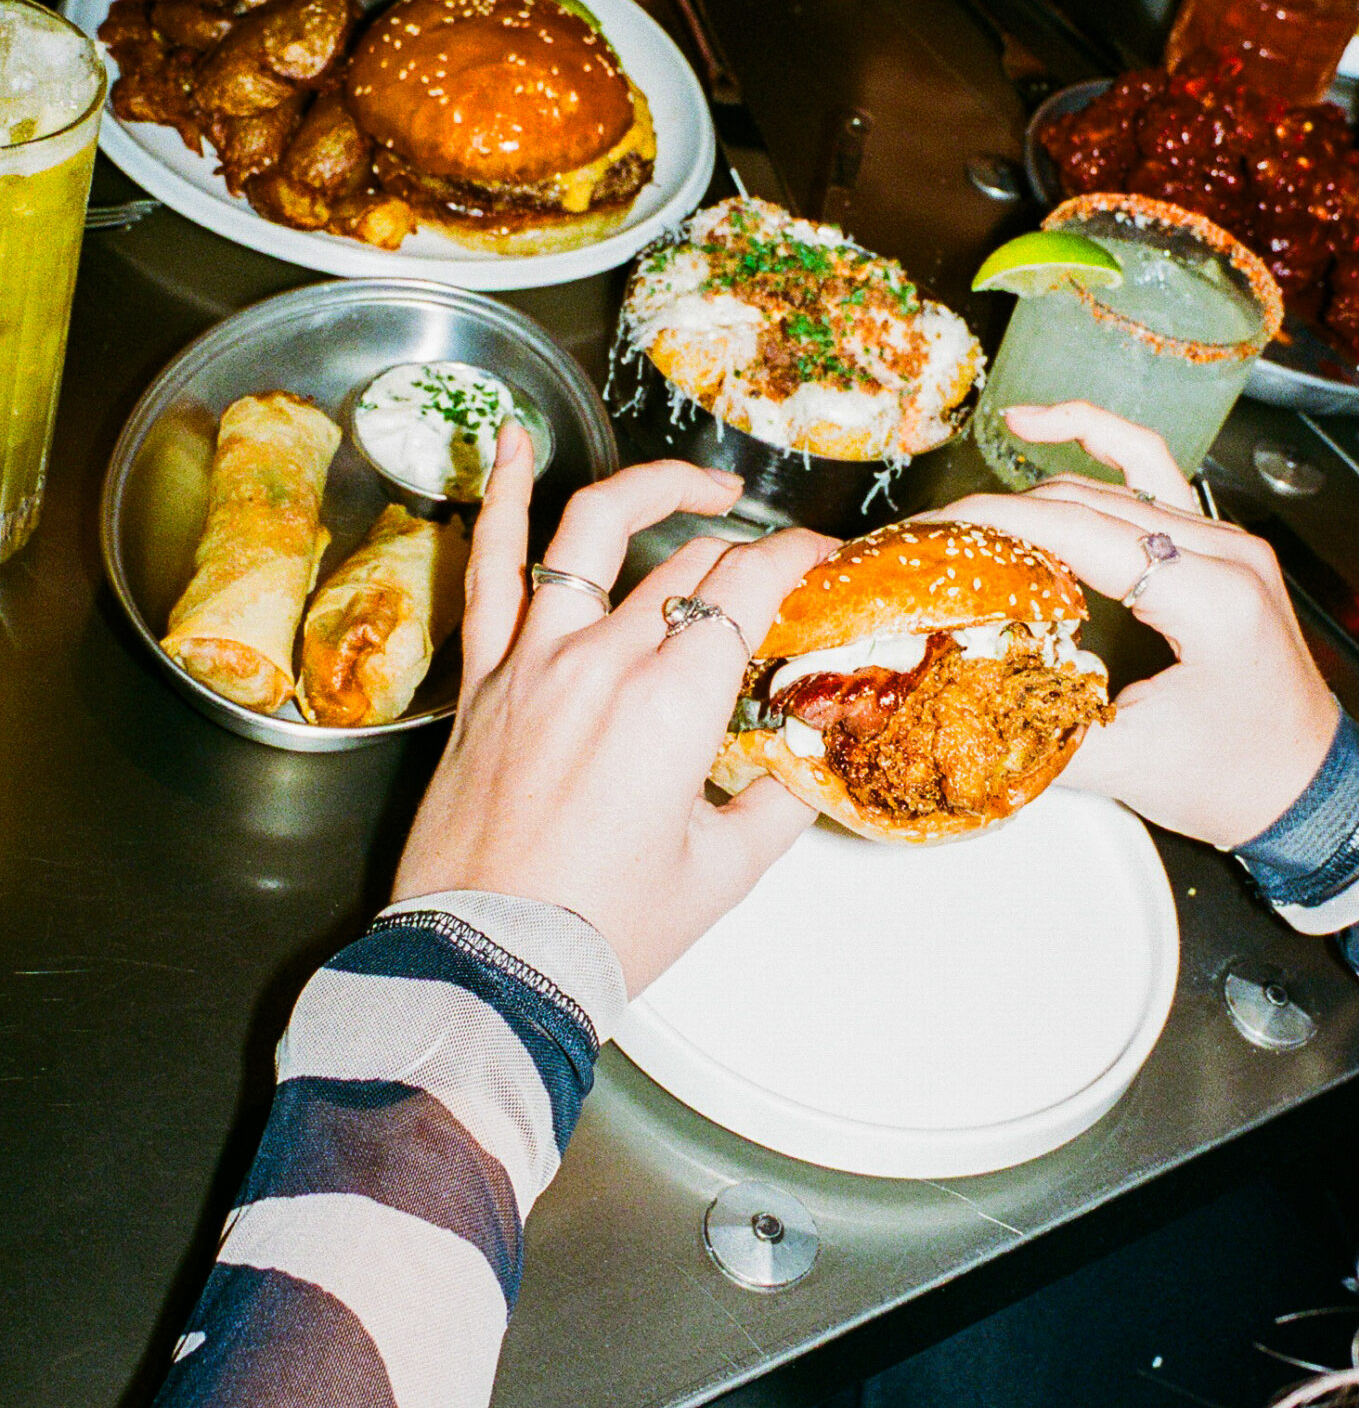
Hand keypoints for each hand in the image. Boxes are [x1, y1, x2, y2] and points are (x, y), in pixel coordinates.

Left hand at [394, 430, 832, 991]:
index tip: (825, 558)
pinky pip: (491, 568)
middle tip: (776, 573)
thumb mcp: (721, 874)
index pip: (750, 584)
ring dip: (652, 488)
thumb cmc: (601, 931)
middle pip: (690, 563)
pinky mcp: (484, 678)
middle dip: (746, 553)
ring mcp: (535, 659)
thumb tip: (799, 769)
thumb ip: (773, 805)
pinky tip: (517, 442)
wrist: (488, 965)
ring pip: (594, 533)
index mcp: (674, 700)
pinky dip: (506, 498)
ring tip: (696, 485)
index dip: (799, 555)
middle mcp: (604, 658)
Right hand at [936, 404, 1337, 847]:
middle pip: (1092, 500)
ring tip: (980, 488)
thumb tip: (960, 698)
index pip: (1083, 530)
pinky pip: (1155, 474)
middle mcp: (1225, 552)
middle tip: (938, 536)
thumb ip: (1041, 731)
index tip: (937, 529)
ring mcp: (1227, 541)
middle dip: (1007, 508)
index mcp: (1210, 596)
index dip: (1000, 521)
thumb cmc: (1242, 780)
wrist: (1309, 792)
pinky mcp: (1220, 548)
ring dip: (1044, 481)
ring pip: (1117, 481)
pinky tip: (1048, 428)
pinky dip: (1101, 446)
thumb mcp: (1132, 765)